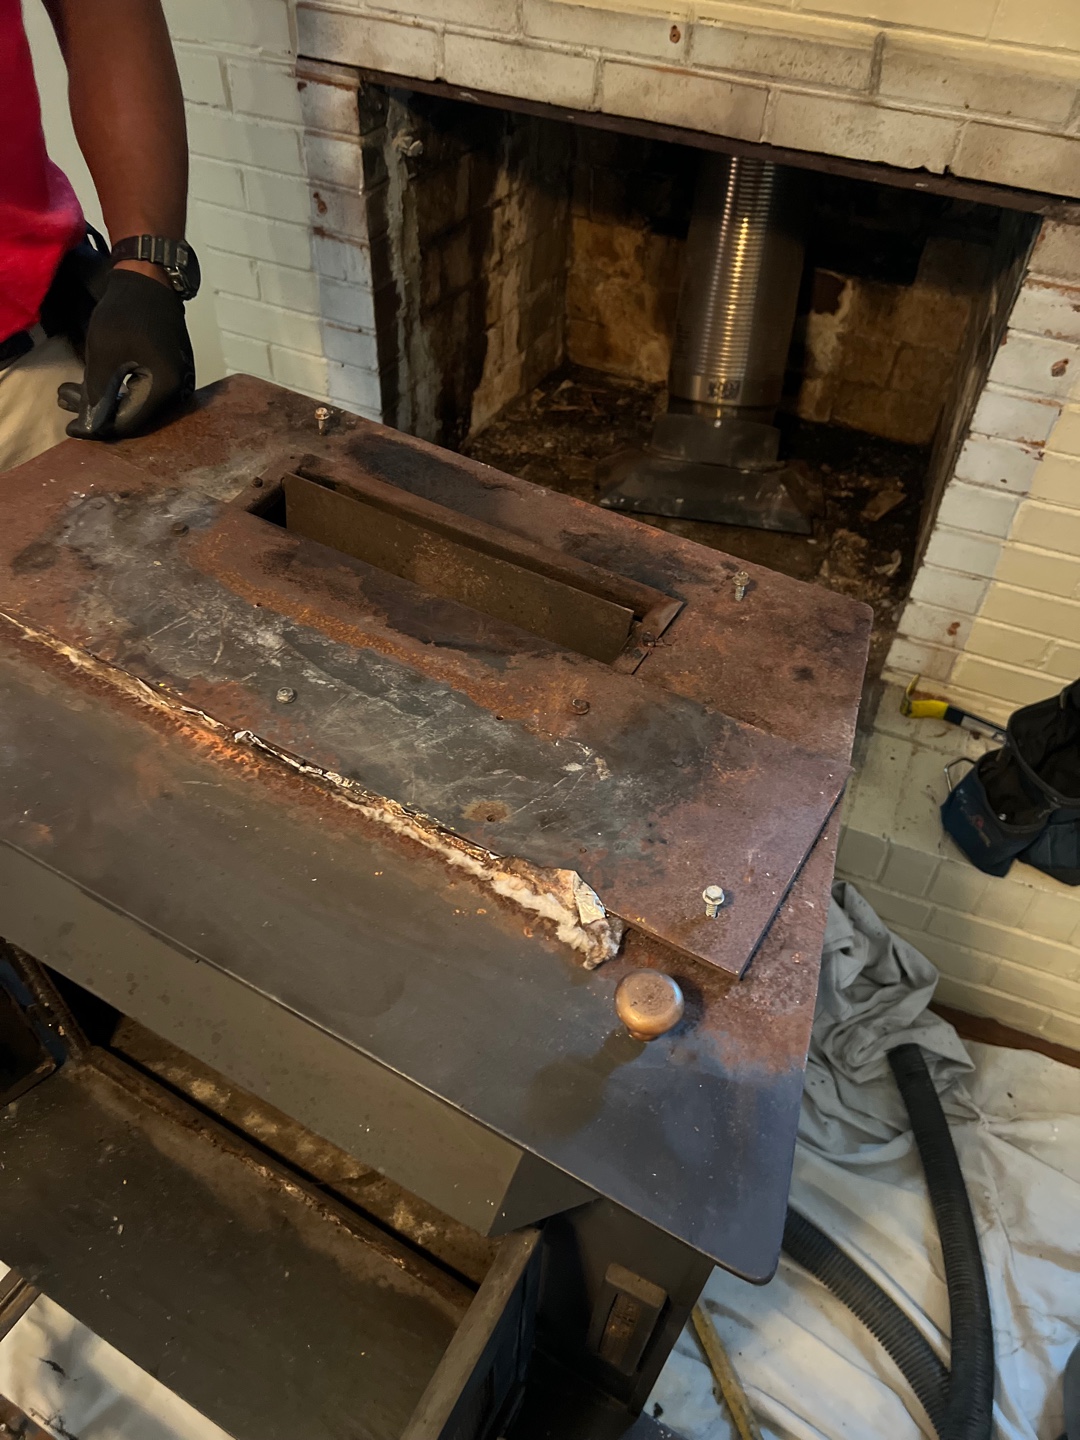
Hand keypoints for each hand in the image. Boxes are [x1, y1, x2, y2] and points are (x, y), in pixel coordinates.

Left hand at [58, 267, 194, 438]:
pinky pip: (144, 393)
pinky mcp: (172, 374)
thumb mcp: (103, 355)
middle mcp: (179, 392)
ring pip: (136, 405)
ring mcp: (179, 383)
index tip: (69, 426)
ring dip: (104, 401)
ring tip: (70, 391)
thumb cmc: (126, 313)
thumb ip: (97, 395)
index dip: (98, 428)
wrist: (150, 280)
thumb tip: (89, 429)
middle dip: (97, 413)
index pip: (129, 423)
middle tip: (64, 401)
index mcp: (166, 389)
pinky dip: (118, 390)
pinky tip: (95, 383)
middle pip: (134, 418)